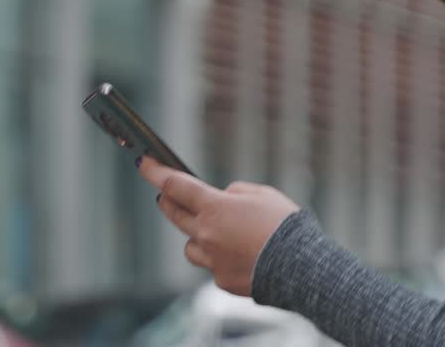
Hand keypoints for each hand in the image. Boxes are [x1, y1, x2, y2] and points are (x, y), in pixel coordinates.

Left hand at [138, 157, 300, 296]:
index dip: (156, 172)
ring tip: (219, 233)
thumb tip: (222, 199)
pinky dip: (222, 257)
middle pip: (175, 215)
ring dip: (197, 236)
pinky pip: (213, 265)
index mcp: (214, 208)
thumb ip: (235, 192)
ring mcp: (211, 260)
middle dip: (168, 201)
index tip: (144, 164)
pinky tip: (243, 255)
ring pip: (191, 245)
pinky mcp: (221, 280)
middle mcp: (206, 234)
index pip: (176, 185)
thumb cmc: (284, 226)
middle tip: (166, 195)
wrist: (300, 268)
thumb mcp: (262, 194)